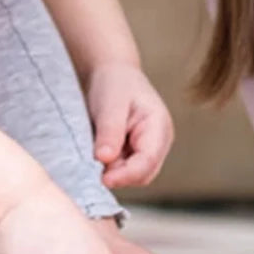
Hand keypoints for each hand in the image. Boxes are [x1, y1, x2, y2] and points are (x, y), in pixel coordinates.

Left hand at [86, 62, 173, 187]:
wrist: (112, 74)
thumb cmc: (114, 84)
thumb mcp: (110, 105)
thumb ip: (110, 132)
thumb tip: (104, 159)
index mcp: (159, 127)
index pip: (148, 161)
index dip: (127, 174)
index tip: (104, 179)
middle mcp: (159, 142)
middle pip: (144, 174)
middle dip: (120, 175)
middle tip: (95, 163)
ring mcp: (149, 148)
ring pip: (134, 176)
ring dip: (115, 172)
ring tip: (97, 152)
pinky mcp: (136, 153)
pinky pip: (125, 170)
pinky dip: (111, 168)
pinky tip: (99, 154)